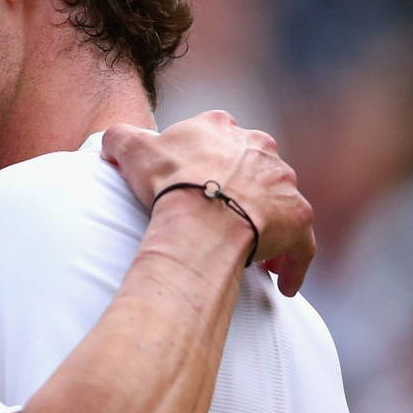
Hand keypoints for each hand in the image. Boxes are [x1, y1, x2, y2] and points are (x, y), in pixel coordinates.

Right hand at [102, 111, 316, 295]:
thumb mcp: (132, 149)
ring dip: (269, 224)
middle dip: (245, 190)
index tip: (198, 181)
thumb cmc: (169, 181)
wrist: (202, 216)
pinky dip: (293, 263)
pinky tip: (283, 284)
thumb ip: (121, 137)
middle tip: (225, 216)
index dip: (208, 160)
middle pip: (254, 168)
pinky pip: (301, 245)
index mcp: (222, 129)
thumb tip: (112, 140)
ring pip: (280, 204)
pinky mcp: (298, 218)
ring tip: (253, 253)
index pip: (219, 138)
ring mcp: (284, 183)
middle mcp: (261, 150)